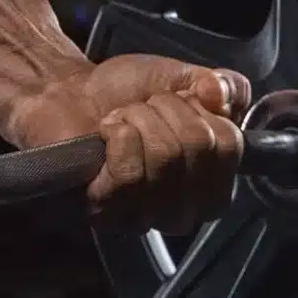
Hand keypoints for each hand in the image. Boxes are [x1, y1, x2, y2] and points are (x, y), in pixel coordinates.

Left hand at [8, 55, 249, 235]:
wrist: (68, 93)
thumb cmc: (124, 94)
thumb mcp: (185, 79)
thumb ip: (223, 86)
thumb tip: (219, 95)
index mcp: (212, 184)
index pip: (229, 146)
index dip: (199, 109)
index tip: (173, 102)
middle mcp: (185, 211)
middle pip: (198, 148)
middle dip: (165, 110)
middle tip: (141, 110)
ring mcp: (146, 218)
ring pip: (164, 158)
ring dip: (138, 120)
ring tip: (121, 121)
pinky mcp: (108, 214)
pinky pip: (129, 173)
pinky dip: (116, 136)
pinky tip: (105, 136)